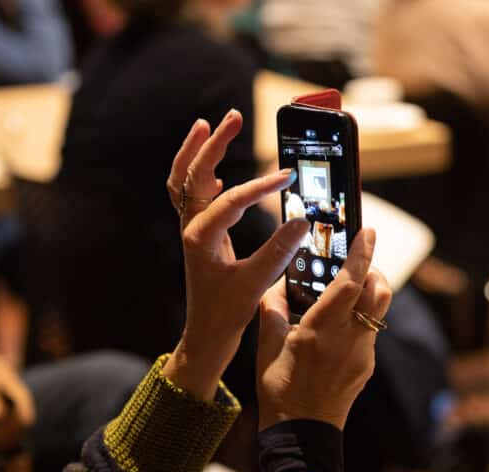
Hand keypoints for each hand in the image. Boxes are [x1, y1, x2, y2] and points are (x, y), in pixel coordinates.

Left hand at [163, 110, 309, 400]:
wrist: (205, 338)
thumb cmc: (225, 316)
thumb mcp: (254, 284)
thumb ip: (278, 251)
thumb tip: (303, 220)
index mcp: (199, 238)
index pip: (231, 199)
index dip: (261, 187)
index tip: (289, 178)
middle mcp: (191, 229)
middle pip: (193, 173)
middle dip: (213, 142)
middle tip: (233, 116)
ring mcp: (193, 230)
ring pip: (185, 180)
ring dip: (195, 152)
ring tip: (209, 125)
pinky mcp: (200, 236)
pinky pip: (192, 196)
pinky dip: (199, 175)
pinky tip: (216, 168)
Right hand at [257, 229, 391, 429]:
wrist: (302, 434)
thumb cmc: (279, 390)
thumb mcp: (266, 347)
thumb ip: (272, 311)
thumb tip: (275, 284)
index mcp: (320, 331)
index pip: (350, 283)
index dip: (361, 254)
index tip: (366, 231)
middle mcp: (348, 339)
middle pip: (379, 291)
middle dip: (373, 268)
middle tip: (357, 259)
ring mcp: (362, 354)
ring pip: (379, 311)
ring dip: (371, 292)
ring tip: (349, 288)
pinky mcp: (366, 365)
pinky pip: (371, 331)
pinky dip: (361, 317)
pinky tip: (340, 323)